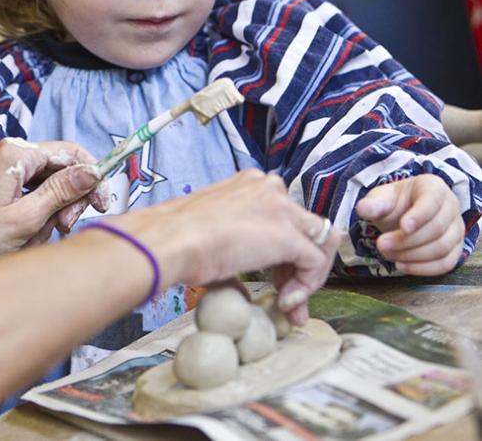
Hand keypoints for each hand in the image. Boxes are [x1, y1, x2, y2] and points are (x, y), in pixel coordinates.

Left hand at [0, 138, 107, 266]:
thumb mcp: (27, 220)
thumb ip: (62, 192)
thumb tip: (93, 171)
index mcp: (12, 154)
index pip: (67, 151)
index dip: (90, 176)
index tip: (101, 203)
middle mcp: (1, 152)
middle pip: (55, 166)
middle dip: (66, 197)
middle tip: (65, 226)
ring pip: (41, 181)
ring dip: (49, 209)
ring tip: (38, 236)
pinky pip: (24, 190)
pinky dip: (32, 210)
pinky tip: (27, 233)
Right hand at [109, 170, 339, 325]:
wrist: (171, 240)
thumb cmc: (178, 239)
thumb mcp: (214, 236)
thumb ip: (238, 253)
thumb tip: (242, 286)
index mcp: (250, 185)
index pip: (284, 217)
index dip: (283, 254)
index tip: (274, 282)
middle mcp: (270, 189)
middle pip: (306, 229)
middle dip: (298, 269)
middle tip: (285, 299)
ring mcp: (282, 209)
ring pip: (319, 243)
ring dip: (307, 277)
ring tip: (286, 303)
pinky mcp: (289, 234)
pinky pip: (315, 262)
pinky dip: (306, 286)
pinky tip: (283, 301)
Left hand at [357, 174, 463, 275]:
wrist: (403, 214)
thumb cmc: (394, 203)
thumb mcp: (381, 198)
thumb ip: (373, 203)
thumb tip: (363, 209)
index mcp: (433, 187)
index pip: (432, 201)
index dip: (419, 215)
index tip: (403, 227)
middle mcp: (450, 207)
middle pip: (436, 228)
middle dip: (407, 240)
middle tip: (381, 245)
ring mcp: (456, 229)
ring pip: (442, 248)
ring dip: (412, 256)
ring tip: (387, 254)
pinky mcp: (455, 249)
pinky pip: (446, 263)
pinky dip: (423, 268)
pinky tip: (402, 266)